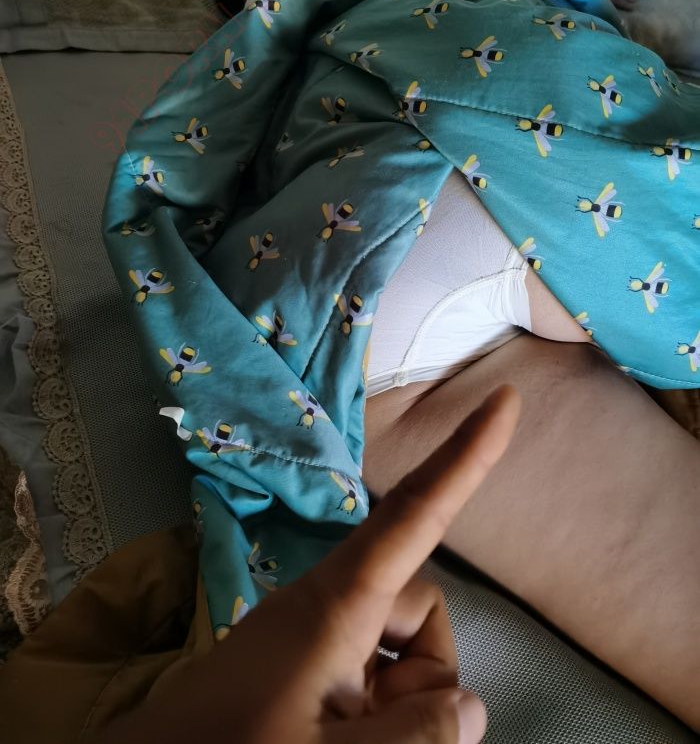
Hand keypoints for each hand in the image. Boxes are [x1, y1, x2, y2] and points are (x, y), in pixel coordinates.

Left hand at [98, 385, 520, 743]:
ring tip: (350, 742)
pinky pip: (367, 668)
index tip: (502, 398)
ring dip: (398, 702)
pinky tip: (343, 738)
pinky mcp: (301, 662)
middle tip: (376, 735)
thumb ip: (415, 736)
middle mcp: (330, 603)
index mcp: (338, 603)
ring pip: (398, 648)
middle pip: (420, 608)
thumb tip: (468, 707)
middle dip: (425, 676)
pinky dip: (375, 708)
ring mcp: (313, 633)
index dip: (466, 455)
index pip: (418, 513)